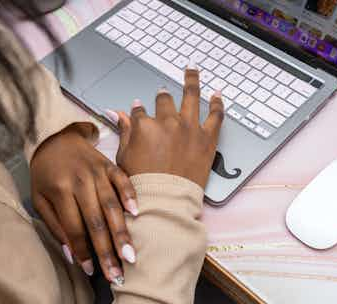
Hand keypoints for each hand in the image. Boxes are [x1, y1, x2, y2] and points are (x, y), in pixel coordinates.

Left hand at [30, 124, 137, 284]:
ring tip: (130, 255)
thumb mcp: (39, 199)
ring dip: (122, 232)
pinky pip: (122, 180)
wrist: (54, 138)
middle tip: (117, 273)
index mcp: (59, 190)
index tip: (91, 271)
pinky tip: (137, 214)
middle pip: (96, 221)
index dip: (83, 251)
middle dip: (107, 250)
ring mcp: (96, 171)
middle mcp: (80, 181)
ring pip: (112, 205)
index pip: (74, 227)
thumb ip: (54, 225)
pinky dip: (130, 195)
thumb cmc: (45, 175)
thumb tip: (72, 255)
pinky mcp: (109, 164)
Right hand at [112, 65, 223, 187]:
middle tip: (164, 92)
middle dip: (163, 96)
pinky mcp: (207, 139)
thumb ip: (124, 132)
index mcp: (144, 126)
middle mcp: (167, 122)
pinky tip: (218, 95)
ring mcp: (189, 128)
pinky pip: (216, 115)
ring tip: (192, 70)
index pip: (140, 111)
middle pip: (165, 101)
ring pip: (191, 96)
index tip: (140, 109)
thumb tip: (118, 114)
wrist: (165, 201)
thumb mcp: (124, 157)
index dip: (139, 110)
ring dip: (191, 80)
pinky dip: (217, 103)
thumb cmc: (142, 185)